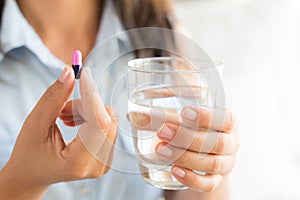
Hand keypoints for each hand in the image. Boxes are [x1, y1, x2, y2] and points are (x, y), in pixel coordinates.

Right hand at [0, 67, 117, 198]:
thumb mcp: (36, 124)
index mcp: (78, 163)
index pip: (98, 122)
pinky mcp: (106, 156)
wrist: (33, 174)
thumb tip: (69, 72)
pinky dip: (91, 117)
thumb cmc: (30, 152)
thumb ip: (54, 98)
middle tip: (62, 108)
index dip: (93, 95)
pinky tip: (74, 122)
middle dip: (85, 105)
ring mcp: (104, 163)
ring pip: (108, 119)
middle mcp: (97, 166)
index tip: (84, 74)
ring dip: (87, 111)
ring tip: (63, 117)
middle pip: (106, 119)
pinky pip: (107, 125)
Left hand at [156, 107, 237, 192]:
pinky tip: (174, 171)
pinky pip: (208, 184)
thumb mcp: (186, 118)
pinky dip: (191, 179)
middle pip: (217, 143)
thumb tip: (131, 116)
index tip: (184, 112)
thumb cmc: (196, 128)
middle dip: (187, 138)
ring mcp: (225, 164)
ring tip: (161, 150)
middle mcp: (231, 144)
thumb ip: (164, 114)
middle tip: (163, 131)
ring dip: (185, 157)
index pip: (225, 120)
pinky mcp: (216, 180)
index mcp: (228, 123)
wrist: (206, 150)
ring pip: (211, 163)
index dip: (207, 117)